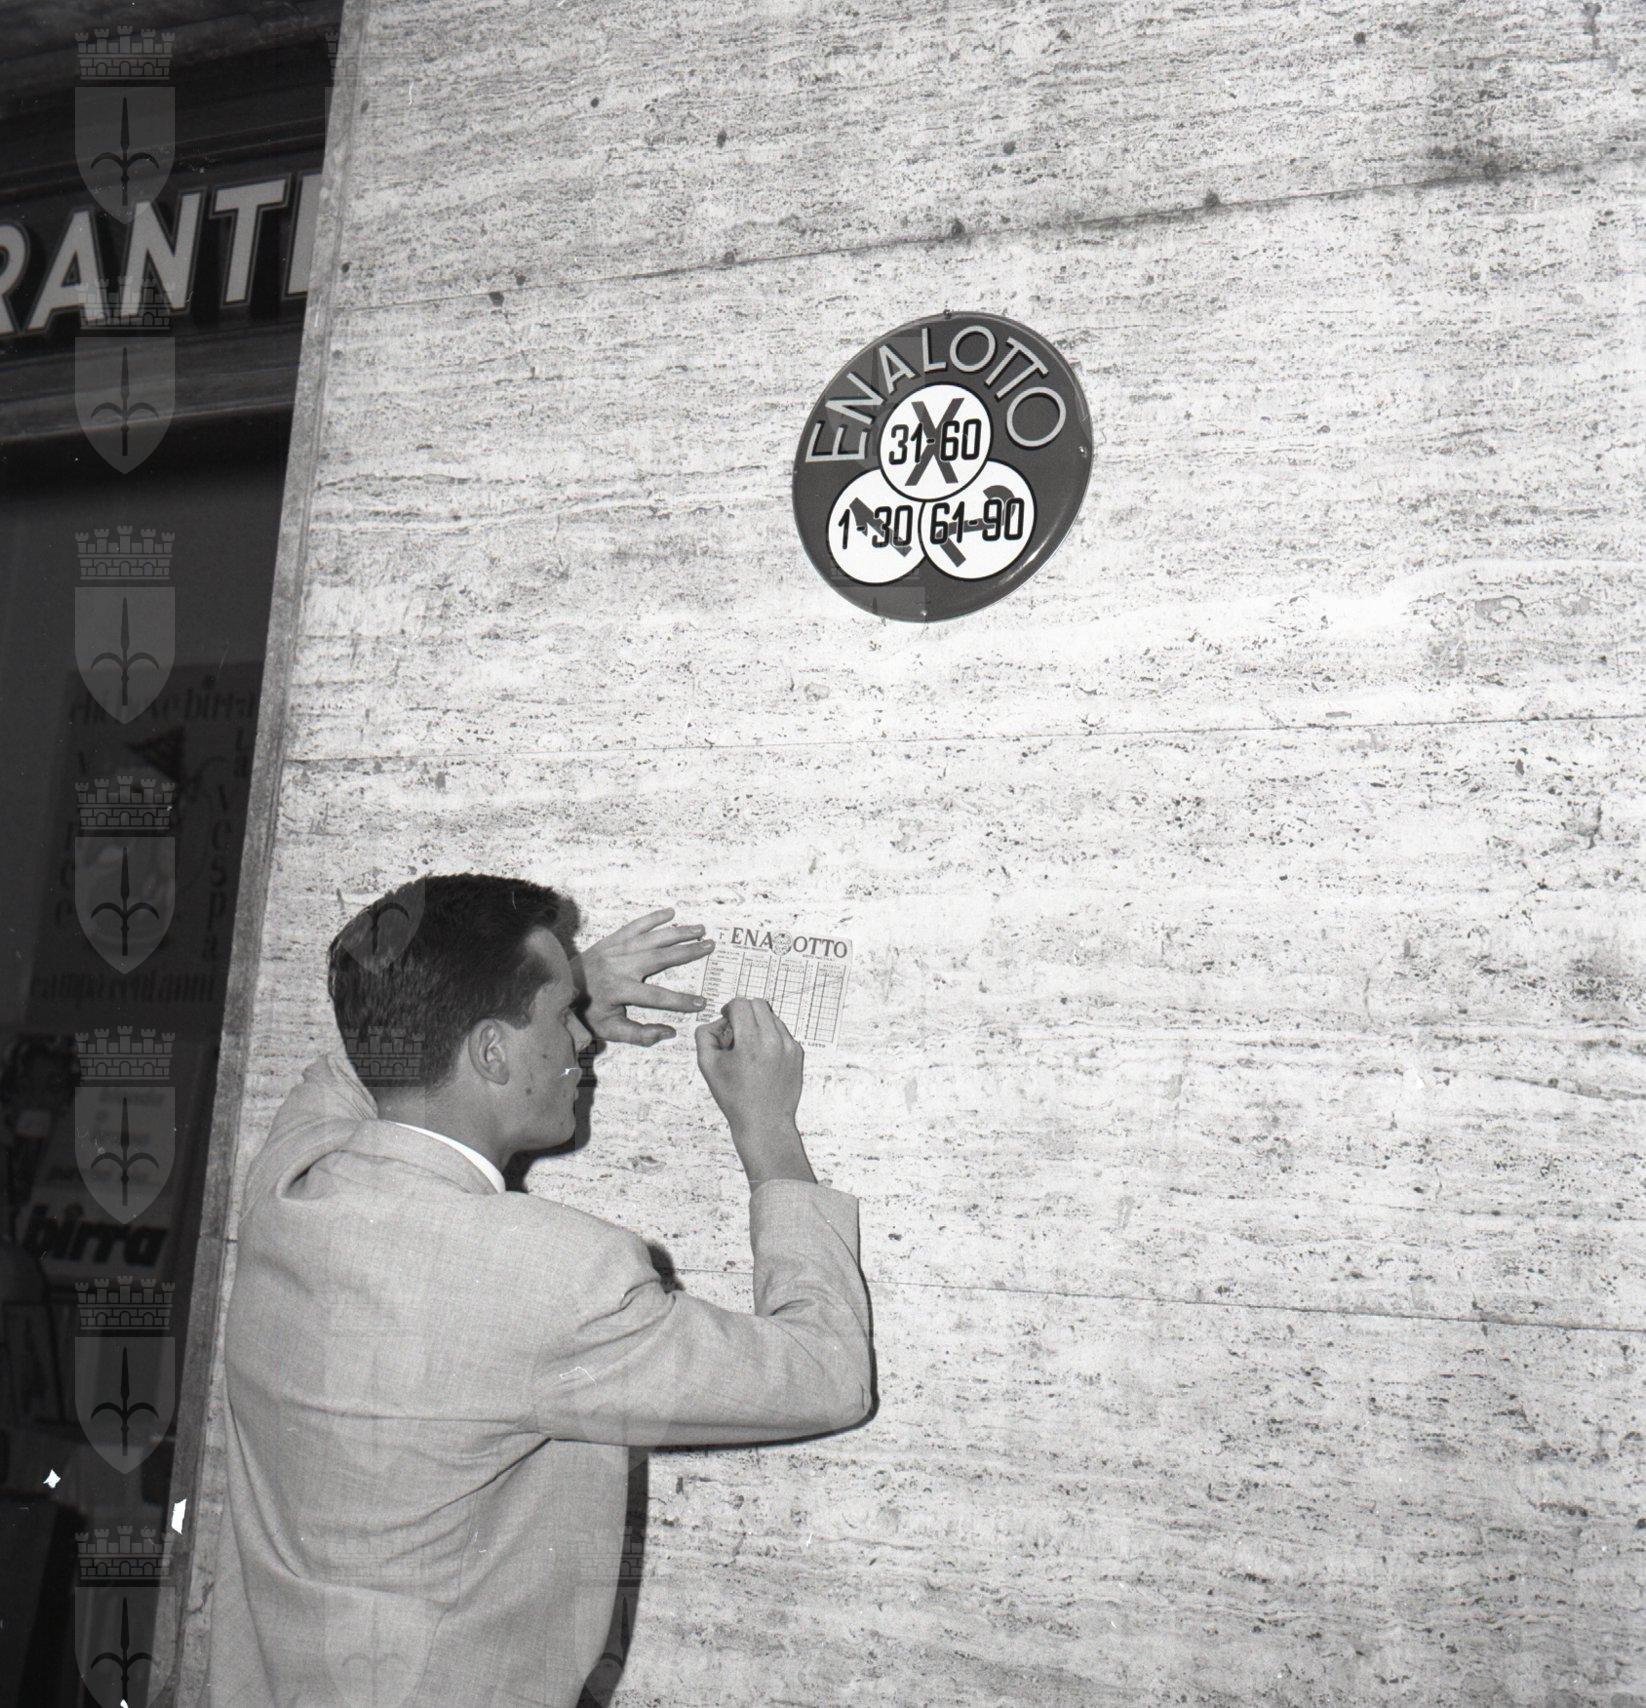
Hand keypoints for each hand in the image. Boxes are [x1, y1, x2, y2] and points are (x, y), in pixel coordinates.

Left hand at [571, 907, 713, 1045]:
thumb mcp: (611, 1030)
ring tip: (699, 928)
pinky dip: (652, 918)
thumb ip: (640, 1034)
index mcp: (620, 990)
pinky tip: (670, 913)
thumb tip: (670, 1032)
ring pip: (651, 939)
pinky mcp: (610, 940)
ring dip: (677, 932)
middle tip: (710, 946)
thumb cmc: (588, 1013)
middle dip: (687, 952)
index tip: (702, 1002)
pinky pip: (634, 927)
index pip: (657, 997)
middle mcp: (619, 967)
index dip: (681, 1000)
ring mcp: (615, 950)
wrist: (559, 990)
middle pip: (660, 958)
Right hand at [694, 998, 812, 1185]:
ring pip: (772, 1017)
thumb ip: (705, 1035)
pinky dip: (770, 1038)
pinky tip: (762, 1059)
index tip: (726, 1021)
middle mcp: (773, 1041)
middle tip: (737, 1034)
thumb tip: (719, 1021)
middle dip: (744, 1013)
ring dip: (758, 1025)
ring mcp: (789, 1046)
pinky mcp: (798, 1053)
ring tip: (749, 1050)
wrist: (764, 1122)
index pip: (741, 1004)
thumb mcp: (707, 1066)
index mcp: (751, 1043)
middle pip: (758, 1004)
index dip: (729, 1009)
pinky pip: (782, 1032)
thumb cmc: (734, 1098)